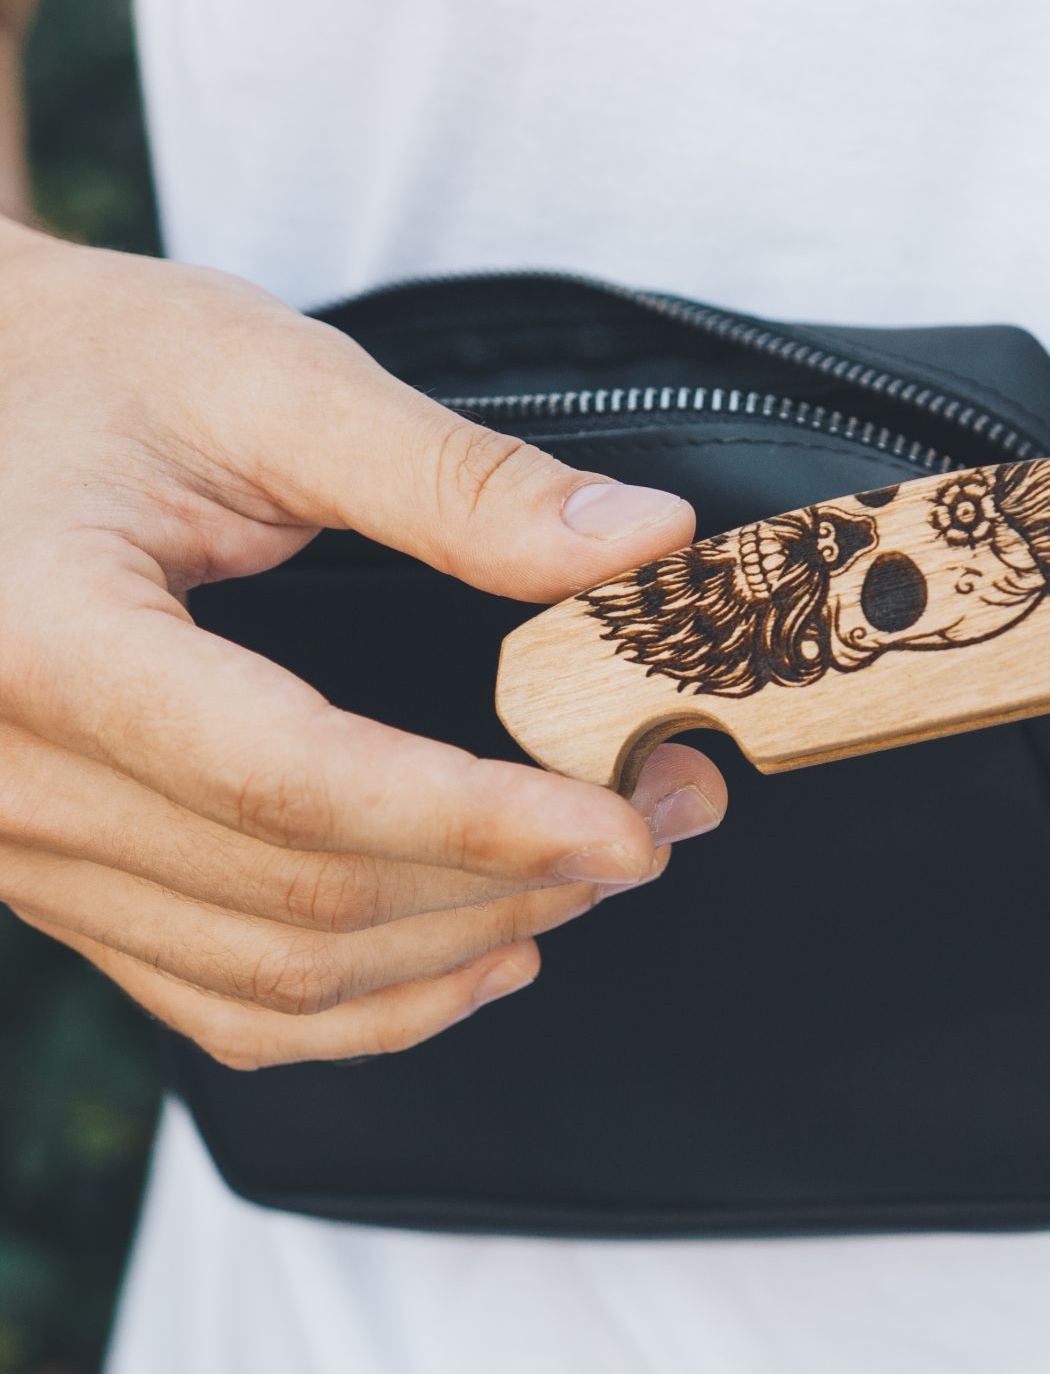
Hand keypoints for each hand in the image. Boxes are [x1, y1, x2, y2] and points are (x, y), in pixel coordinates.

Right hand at [0, 221, 725, 1066]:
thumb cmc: (79, 365)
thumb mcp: (260, 379)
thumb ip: (453, 477)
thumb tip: (643, 539)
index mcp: (43, 640)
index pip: (295, 780)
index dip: (482, 819)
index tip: (628, 822)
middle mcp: (7, 777)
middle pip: (302, 897)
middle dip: (511, 876)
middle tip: (661, 816)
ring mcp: (21, 851)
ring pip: (271, 978)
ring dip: (460, 947)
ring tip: (594, 877)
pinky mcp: (59, 879)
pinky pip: (217, 1001)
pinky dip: (368, 1007)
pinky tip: (480, 955)